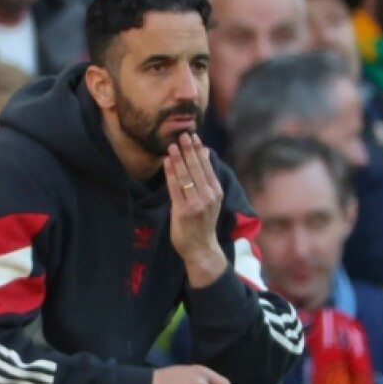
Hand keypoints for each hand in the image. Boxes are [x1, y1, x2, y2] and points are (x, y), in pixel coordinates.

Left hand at [164, 133, 227, 286]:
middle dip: (189, 150)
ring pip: (186, 176)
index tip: (194, 137)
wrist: (201, 248)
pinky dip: (170, 173)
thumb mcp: (210, 201)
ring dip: (178, 159)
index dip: (200, 151)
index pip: (207, 167)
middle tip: (182, 135)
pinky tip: (167, 162)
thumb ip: (206, 181)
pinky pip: (175, 188)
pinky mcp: (183, 211)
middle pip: (197, 168)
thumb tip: (203, 156)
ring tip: (172, 145)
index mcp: (216, 192)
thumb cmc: (203, 224)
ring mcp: (195, 204)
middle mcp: (208, 196)